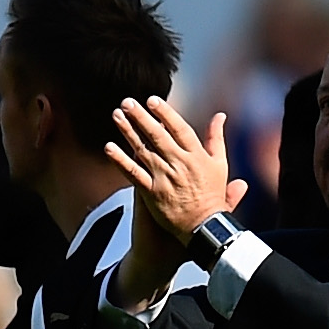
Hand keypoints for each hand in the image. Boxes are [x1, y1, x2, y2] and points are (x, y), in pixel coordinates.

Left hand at [106, 97, 248, 244]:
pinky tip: (109, 148)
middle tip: (127, 102)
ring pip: (143, 151)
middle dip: (142, 117)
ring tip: (116, 115)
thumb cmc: (213, 196)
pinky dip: (121, 161)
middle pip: (158, 136)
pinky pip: (134, 174)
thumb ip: (217, 138)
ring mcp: (165, 178)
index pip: (179, 129)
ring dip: (129, 132)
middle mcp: (180, 164)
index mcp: (196, 156)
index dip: (165, 113)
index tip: (152, 99)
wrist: (205, 228)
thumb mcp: (220, 164)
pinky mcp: (153, 194)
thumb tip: (220, 115)